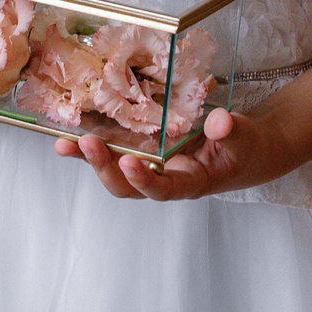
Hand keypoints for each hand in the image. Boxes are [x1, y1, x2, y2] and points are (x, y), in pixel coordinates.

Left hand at [54, 109, 289, 201]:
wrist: (246, 149)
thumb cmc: (246, 147)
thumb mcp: (245, 137)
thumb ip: (232, 131)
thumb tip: (220, 122)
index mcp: (191, 182)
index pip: (165, 189)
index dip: (146, 181)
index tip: (131, 163)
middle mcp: (166, 179)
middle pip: (129, 187)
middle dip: (105, 168)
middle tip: (87, 144)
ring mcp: (153, 166)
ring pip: (115, 171)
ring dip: (90, 159)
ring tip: (65, 145)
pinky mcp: (145, 150)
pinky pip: (116, 151)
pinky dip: (94, 145)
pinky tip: (71, 134)